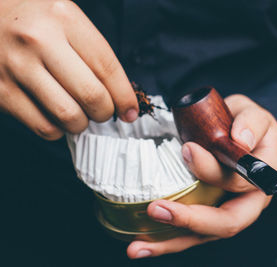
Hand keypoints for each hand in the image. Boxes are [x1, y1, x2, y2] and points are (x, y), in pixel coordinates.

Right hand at [0, 0, 137, 139]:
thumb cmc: (33, 21)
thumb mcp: (66, 20)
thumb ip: (93, 53)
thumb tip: (120, 97)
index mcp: (63, 18)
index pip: (107, 67)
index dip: (124, 96)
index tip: (130, 111)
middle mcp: (39, 40)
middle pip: (91, 95)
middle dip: (105, 113)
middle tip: (103, 112)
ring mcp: (16, 66)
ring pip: (68, 116)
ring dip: (82, 124)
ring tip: (80, 115)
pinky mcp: (0, 91)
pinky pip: (43, 127)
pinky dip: (57, 130)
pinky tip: (56, 118)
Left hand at [127, 94, 276, 258]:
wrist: (243, 136)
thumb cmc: (248, 126)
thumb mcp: (255, 114)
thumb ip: (251, 123)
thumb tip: (240, 140)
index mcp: (263, 178)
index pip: (239, 182)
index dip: (212, 170)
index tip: (188, 150)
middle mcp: (250, 203)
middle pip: (226, 223)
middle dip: (190, 220)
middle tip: (157, 210)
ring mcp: (229, 213)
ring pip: (204, 236)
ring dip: (171, 242)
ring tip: (138, 247)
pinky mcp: (210, 216)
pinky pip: (191, 233)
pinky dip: (166, 241)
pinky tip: (142, 244)